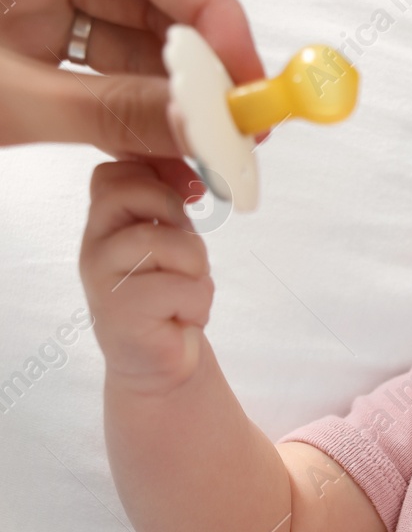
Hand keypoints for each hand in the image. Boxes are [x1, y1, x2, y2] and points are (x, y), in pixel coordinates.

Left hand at [0, 0, 262, 155]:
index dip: (209, 9)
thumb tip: (199, 121)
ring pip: (134, 56)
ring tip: (209, 150)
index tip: (244, 71)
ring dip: (179, 110)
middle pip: (151, 5)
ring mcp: (30, 21)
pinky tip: (171, 159)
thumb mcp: (6, 99)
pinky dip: (143, 129)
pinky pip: (107, 91)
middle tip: (240, 119)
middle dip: (202, 69)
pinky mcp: (32, 69)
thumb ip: (107, 108)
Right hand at [79, 159, 212, 393]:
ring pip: (168, 241)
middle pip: (137, 193)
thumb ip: (167, 204)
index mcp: (104, 222)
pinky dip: (197, 303)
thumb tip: (190, 174)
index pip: (117, 172)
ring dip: (196, 271)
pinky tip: (179, 318)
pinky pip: (182, 287)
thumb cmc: (169, 295)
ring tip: (182, 294)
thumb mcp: (169, 240)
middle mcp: (94, 244)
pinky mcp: (121, 310)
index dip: (159, 180)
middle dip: (179, 220)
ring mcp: (102, 276)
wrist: (162, 359)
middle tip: (183, 260)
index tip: (179, 213)